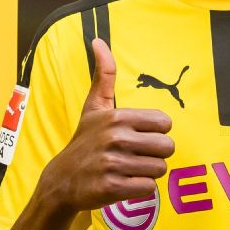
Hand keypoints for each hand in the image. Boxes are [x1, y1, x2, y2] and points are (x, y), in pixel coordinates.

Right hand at [38, 38, 173, 213]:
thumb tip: (98, 40)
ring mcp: (113, 164)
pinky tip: (123, 183)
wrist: (62, 180)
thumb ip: (103, 75)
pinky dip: (139, 188)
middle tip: (136, 155)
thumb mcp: (94, 107)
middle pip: (167, 147)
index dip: (155, 132)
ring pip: (160, 169)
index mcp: (116, 116)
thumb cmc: (85, 141)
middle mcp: (115, 138)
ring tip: (128, 169)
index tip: (138, 136)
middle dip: (155, 154)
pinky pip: (148, 188)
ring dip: (147, 172)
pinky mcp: (113, 188)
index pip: (165, 123)